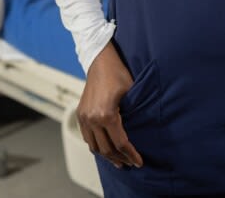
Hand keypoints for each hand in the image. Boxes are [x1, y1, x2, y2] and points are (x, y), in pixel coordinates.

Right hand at [77, 42, 143, 168]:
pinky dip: (96, 146)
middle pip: (107, 149)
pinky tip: (105, 149)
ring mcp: (83, 117)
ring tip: (118, 161)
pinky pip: (87, 137)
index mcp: (106, 115)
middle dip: (120, 159)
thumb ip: (135, 114)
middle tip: (130, 163)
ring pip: (94, 146)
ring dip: (107, 156)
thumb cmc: (118, 73)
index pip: (120, 144)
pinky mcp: (80, 114)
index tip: (139, 162)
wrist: (100, 60)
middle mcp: (92, 119)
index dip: (131, 155)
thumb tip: (144, 131)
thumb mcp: (132, 93)